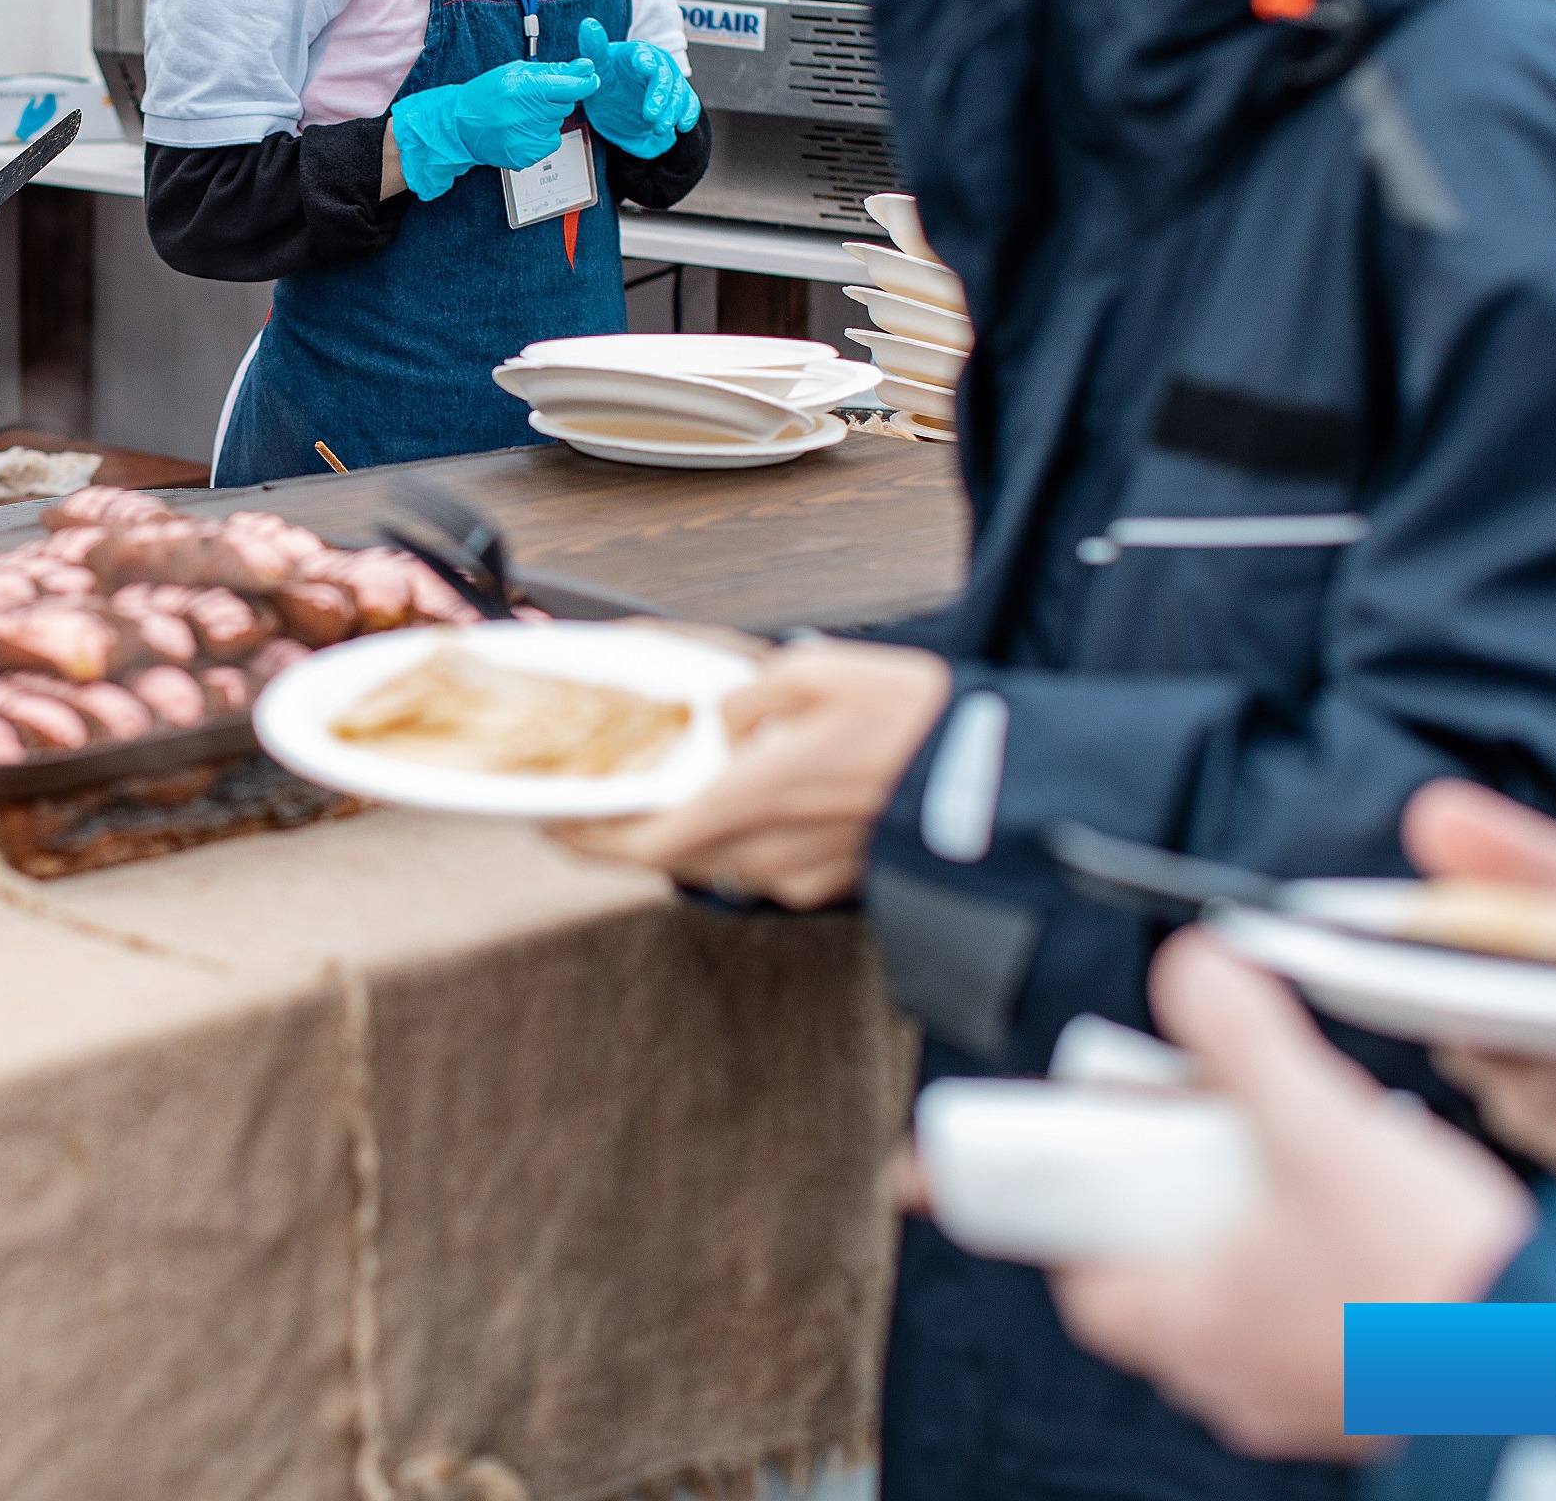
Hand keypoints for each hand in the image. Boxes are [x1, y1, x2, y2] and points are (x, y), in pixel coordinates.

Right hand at [386, 57, 599, 197]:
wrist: (460, 126)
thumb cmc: (487, 94)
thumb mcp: (516, 72)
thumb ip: (554, 70)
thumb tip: (586, 67)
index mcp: (522, 89)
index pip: (569, 87)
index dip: (584, 83)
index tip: (590, 79)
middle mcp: (523, 115)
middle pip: (565, 106)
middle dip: (557, 99)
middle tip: (533, 98)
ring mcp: (524, 139)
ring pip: (558, 125)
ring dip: (547, 119)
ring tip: (522, 116)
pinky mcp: (525, 156)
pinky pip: (551, 143)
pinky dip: (542, 136)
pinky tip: (521, 130)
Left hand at [552, 638, 948, 906]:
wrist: (1000, 778)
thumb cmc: (916, 724)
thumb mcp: (815, 672)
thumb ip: (746, 696)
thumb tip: (718, 718)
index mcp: (755, 799)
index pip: (644, 843)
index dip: (588, 838)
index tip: (554, 822)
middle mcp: (771, 852)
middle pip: (673, 856)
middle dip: (633, 827)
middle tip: (603, 796)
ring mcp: (803, 876)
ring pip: (717, 861)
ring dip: (690, 829)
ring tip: (676, 787)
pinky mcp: (834, 883)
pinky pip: (764, 864)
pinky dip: (742, 835)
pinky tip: (752, 797)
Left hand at [575, 17, 700, 157]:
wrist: (618, 106)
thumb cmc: (608, 81)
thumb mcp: (597, 68)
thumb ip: (593, 48)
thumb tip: (588, 23)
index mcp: (636, 53)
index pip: (642, 53)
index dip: (644, 60)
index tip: (645, 69)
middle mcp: (657, 63)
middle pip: (663, 76)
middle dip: (659, 96)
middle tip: (650, 116)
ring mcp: (670, 80)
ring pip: (678, 92)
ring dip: (671, 111)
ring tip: (658, 129)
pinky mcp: (679, 96)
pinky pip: (689, 103)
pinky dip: (688, 114)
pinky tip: (681, 126)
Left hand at [1049, 931, 1534, 1461]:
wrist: (1549, 1356)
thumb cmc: (1430, 1272)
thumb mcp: (1318, 1123)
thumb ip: (1242, 1037)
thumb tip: (1193, 970)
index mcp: (1190, 1322)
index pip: (1088, 1281)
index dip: (1093, 1213)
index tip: (1115, 1161)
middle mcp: (1236, 1378)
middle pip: (1167, 1288)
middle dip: (1187, 1212)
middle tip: (1220, 1152)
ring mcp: (1302, 1406)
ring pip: (1246, 1316)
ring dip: (1260, 1248)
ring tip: (1304, 1182)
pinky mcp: (1370, 1411)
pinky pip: (1316, 1343)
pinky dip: (1322, 1290)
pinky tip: (1367, 1236)